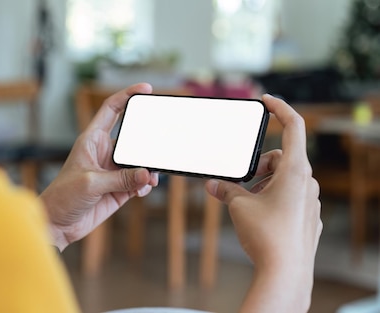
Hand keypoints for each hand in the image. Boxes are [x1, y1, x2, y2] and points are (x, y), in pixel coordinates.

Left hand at [40, 83, 158, 250]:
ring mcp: (113, 171)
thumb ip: (121, 179)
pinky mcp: (119, 189)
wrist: (57, 224)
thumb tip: (148, 174)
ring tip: (151, 177)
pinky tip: (143, 190)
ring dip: (149, 168)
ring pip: (139, 162)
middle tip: (161, 145)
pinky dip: (146, 184)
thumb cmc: (63, 197)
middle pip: (132, 137)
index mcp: (92, 140)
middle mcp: (104, 152)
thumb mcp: (91, 184)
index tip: (145, 89)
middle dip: (148, 140)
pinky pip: (139, 181)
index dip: (127, 96)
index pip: (111, 110)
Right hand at [205, 95, 321, 312]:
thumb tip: (213, 185)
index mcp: (295, 171)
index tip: (267, 100)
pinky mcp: (308, 216)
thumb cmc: (267, 236)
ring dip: (264, 184)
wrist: (286, 272)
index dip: (280, 108)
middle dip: (258, 165)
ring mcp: (310, 200)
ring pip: (285, 178)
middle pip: (282, 157)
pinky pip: (290, 197)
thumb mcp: (239, 207)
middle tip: (241, 182)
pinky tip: (260, 218)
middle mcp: (308, 182)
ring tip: (247, 204)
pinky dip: (273, 198)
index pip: (294, 126)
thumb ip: (226, 190)